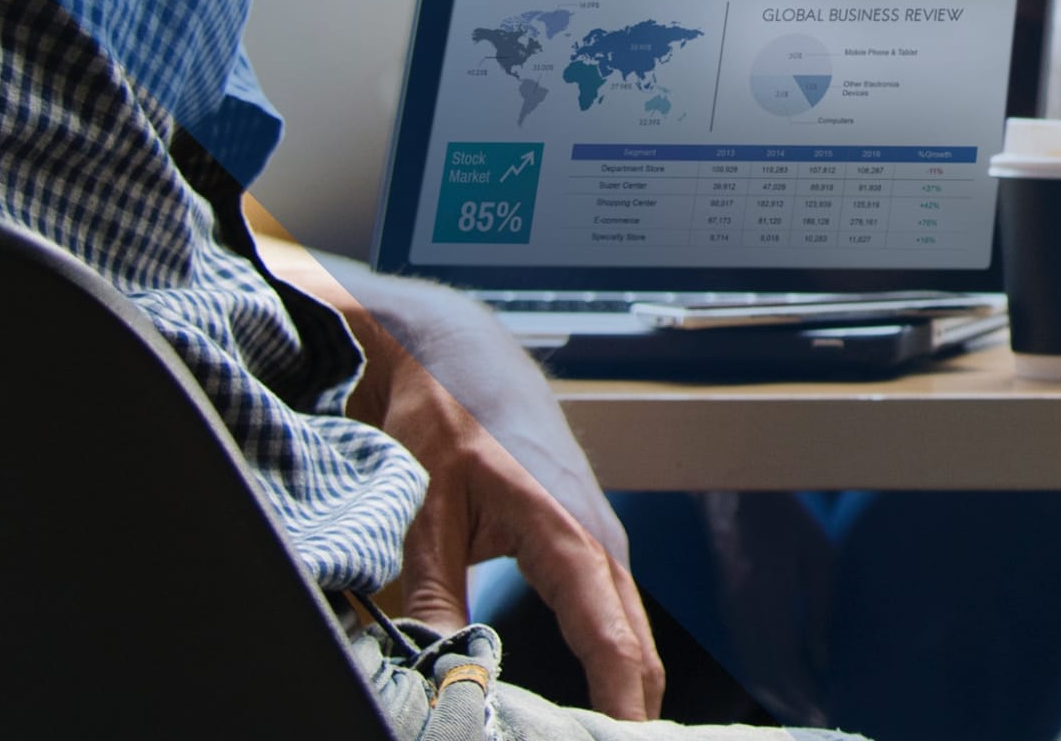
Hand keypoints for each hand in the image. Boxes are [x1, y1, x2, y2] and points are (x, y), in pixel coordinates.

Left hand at [282, 250, 663, 717]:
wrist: (457, 356)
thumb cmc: (445, 420)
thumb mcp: (422, 510)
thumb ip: (433, 598)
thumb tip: (443, 674)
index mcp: (568, 531)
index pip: (612, 640)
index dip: (618, 706)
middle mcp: (600, 540)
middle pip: (637, 650)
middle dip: (631, 713)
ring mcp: (599, 541)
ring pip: (628, 636)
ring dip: (621, 693)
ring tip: (597, 734)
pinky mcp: (584, 545)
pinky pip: (612, 618)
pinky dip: (610, 666)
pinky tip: (592, 705)